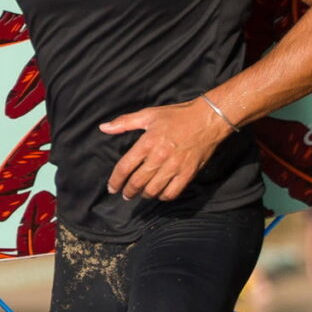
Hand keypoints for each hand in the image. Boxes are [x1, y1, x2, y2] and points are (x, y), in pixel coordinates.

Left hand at [100, 99, 233, 200]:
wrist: (208, 119)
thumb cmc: (177, 116)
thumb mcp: (149, 115)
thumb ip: (124, 122)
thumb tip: (103, 128)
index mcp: (147, 143)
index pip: (125, 168)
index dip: (115, 181)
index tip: (112, 188)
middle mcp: (159, 157)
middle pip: (137, 182)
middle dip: (128, 191)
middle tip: (125, 194)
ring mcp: (175, 167)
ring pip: (153, 190)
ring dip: (144, 195)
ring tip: (141, 194)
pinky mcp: (188, 173)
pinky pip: (172, 193)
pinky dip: (163, 197)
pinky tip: (159, 194)